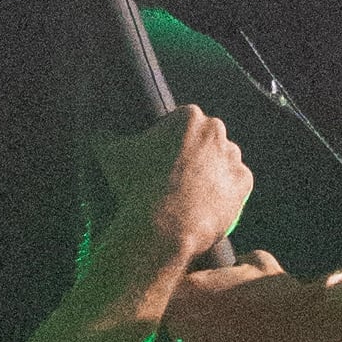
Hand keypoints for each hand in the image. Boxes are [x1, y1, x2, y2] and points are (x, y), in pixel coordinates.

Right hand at [90, 103, 250, 295]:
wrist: (163, 226)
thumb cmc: (137, 185)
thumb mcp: (111, 155)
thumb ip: (105, 139)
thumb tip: (96, 136)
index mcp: (189, 116)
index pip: (181, 124)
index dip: (169, 144)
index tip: (159, 163)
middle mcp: (217, 131)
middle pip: (205, 141)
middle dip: (193, 157)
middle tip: (173, 180)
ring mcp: (233, 157)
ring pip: (222, 162)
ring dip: (211, 174)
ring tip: (189, 197)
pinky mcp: (244, 182)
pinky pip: (236, 185)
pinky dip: (225, 193)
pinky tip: (206, 206)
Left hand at [167, 250, 330, 341]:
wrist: (303, 326)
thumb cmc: (283, 292)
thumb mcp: (259, 262)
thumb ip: (237, 262)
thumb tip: (234, 263)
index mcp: (192, 289)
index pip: (171, 299)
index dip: (188, 304)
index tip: (205, 308)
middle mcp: (186, 319)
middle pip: (177, 330)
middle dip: (194, 330)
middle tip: (221, 329)